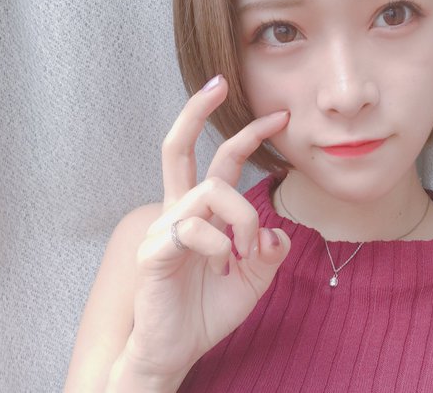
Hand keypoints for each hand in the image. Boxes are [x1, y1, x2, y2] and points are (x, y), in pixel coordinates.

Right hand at [122, 75, 290, 380]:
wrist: (177, 349)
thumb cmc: (209, 310)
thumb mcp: (255, 278)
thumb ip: (269, 252)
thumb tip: (278, 232)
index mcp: (202, 213)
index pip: (222, 162)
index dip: (248, 135)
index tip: (280, 116)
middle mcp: (178, 211)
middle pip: (177, 148)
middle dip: (196, 110)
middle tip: (221, 82)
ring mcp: (162, 228)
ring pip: (210, 192)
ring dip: (242, 218)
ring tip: (246, 253)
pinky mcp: (153, 251)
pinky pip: (192, 229)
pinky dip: (218, 246)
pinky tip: (222, 267)